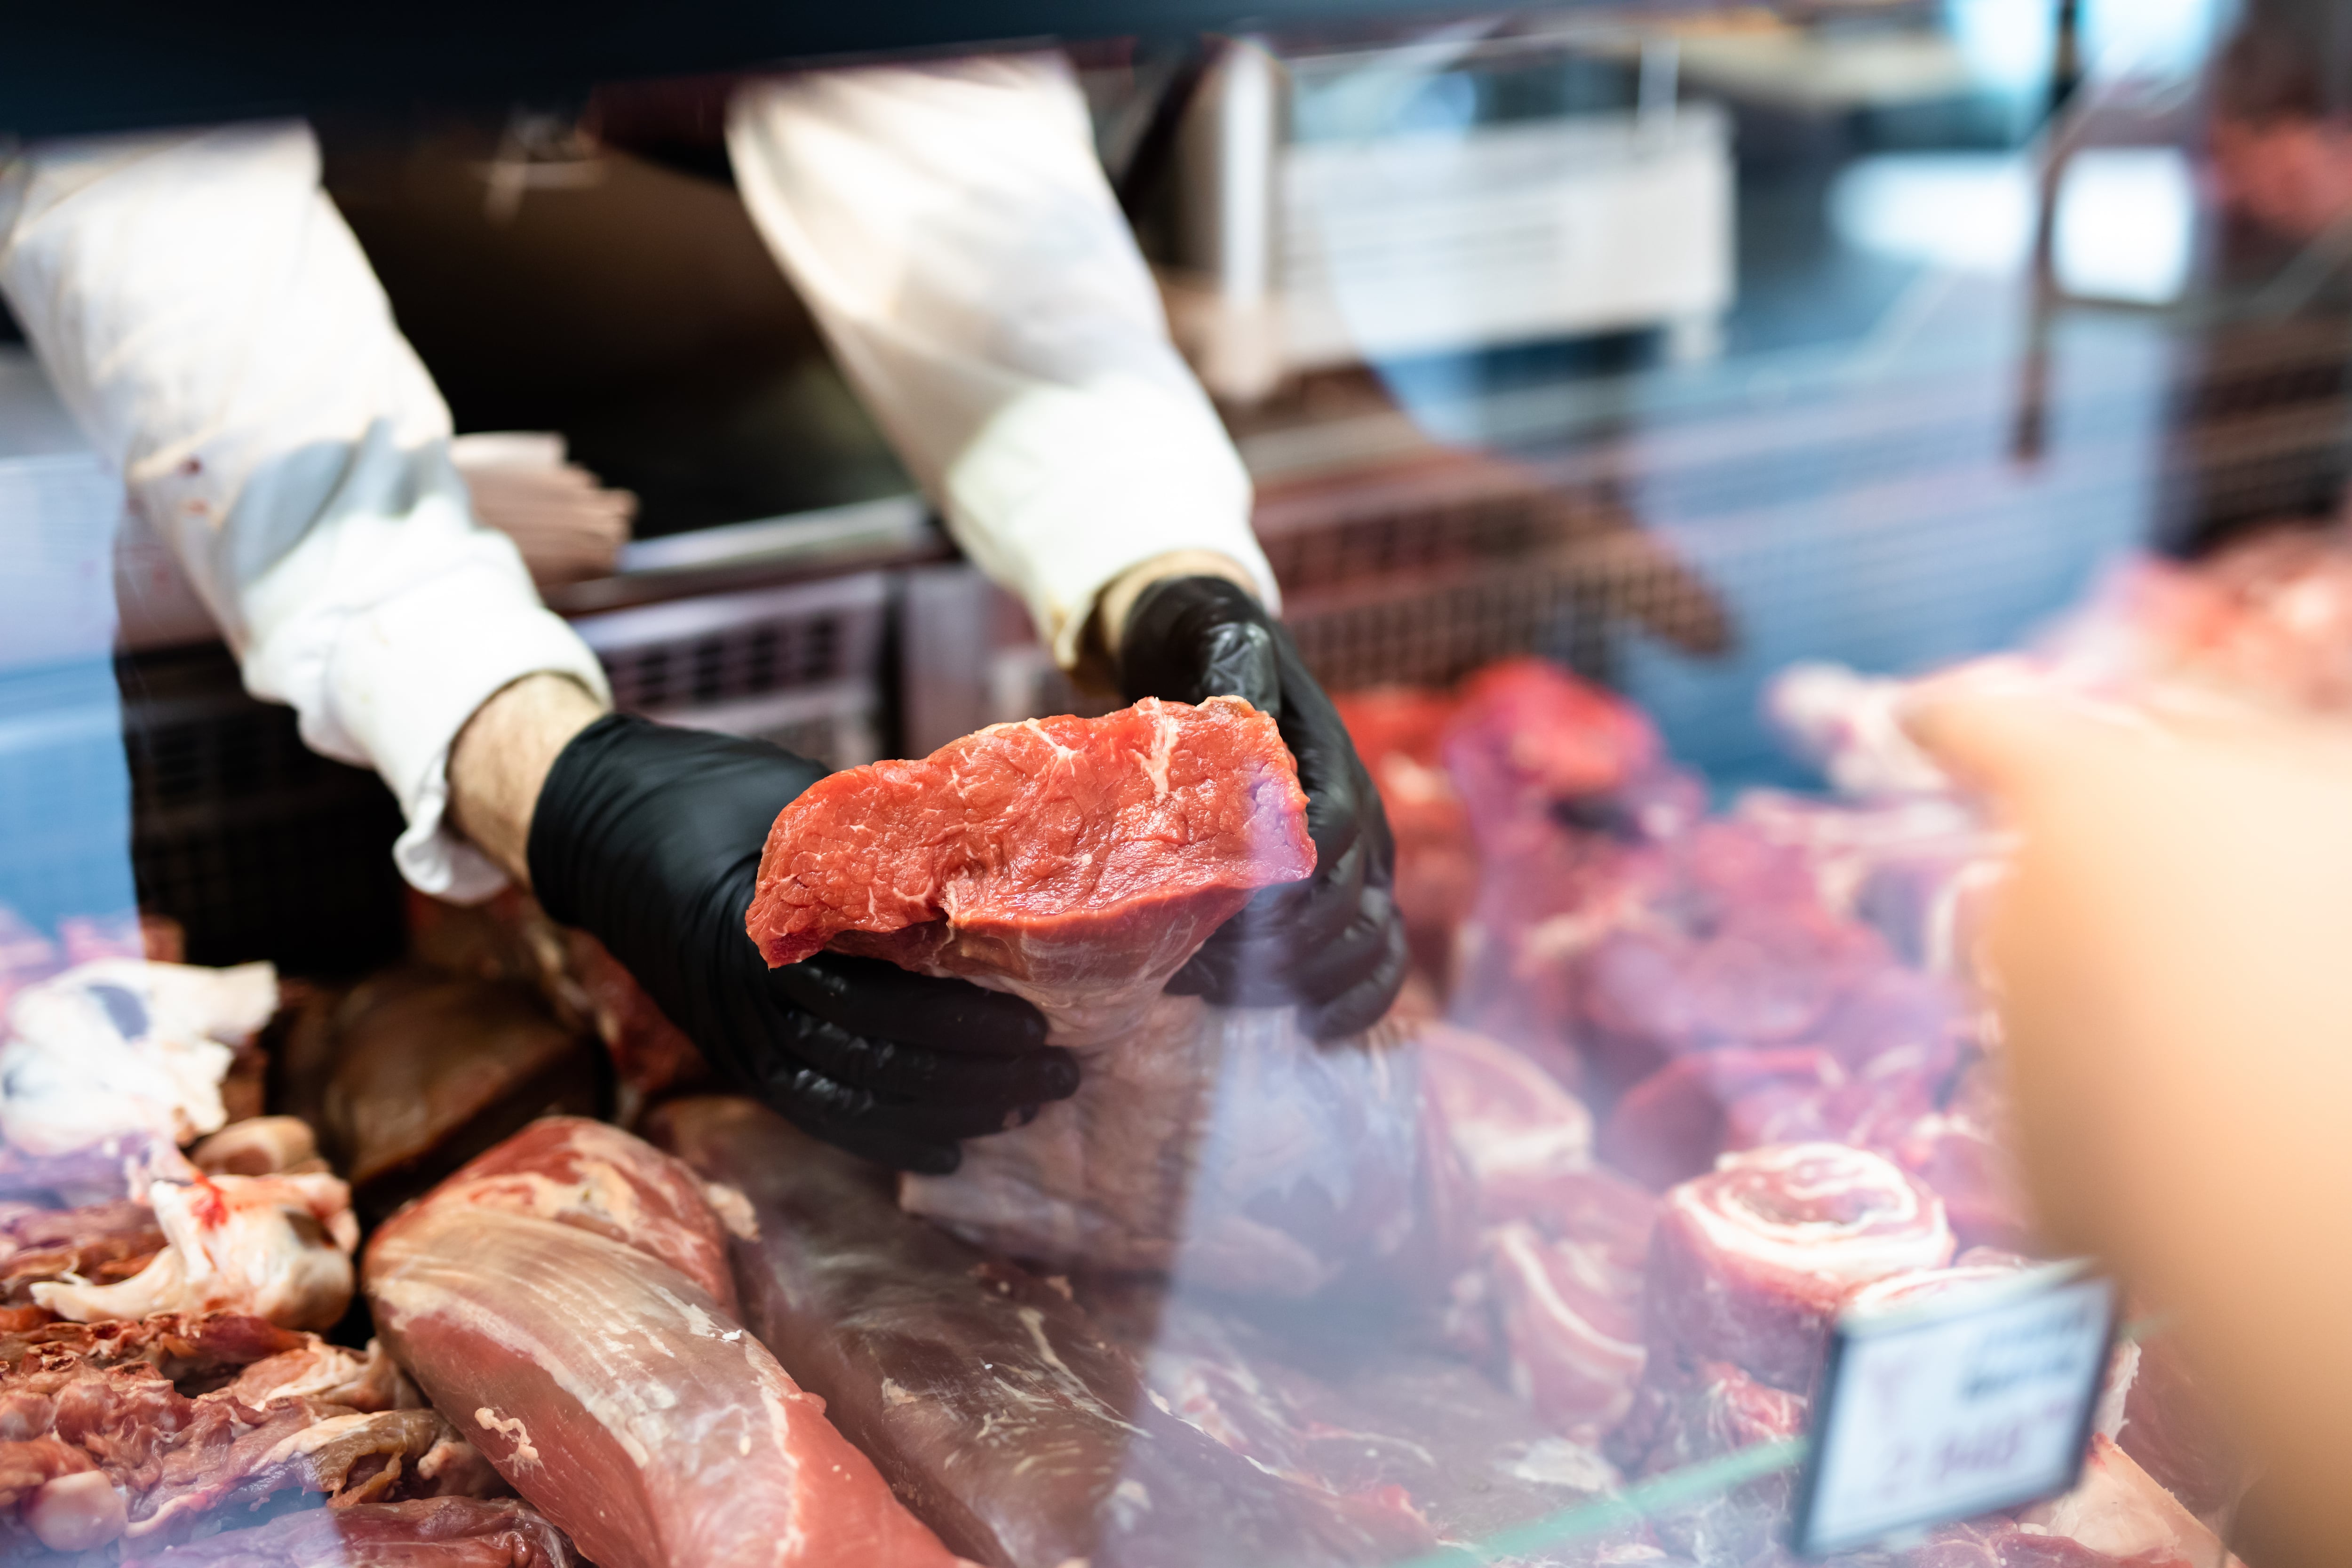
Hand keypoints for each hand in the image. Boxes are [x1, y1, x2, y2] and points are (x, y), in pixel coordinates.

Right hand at [525, 715, 1073, 1172]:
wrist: (598, 823)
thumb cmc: (712, 794)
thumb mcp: (798, 800)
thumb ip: (878, 839)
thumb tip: (996, 843)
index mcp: (771, 933)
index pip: (880, 999)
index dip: (962, 1022)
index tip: (1038, 1022)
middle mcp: (750, 1000)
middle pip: (880, 1062)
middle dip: (979, 1078)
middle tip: (1060, 1073)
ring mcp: (738, 1038)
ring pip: (855, 1100)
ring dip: (948, 1113)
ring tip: (1027, 1106)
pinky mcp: (736, 1057)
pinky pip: (817, 1114)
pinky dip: (886, 1138)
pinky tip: (949, 1145)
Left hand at [1116, 575, 1408, 1036]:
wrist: (1224, 656)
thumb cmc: (1214, 656)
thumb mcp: (1220, 648)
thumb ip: (1235, 678)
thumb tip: (1241, 707)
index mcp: (1332, 767)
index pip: (1332, 838)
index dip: (1284, 887)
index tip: (1220, 915)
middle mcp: (1360, 819)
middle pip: (1347, 905)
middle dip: (1279, 951)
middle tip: (1196, 970)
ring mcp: (1360, 863)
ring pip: (1368, 942)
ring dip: (1306, 983)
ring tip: (1224, 995)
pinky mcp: (1346, 896)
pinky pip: (1378, 959)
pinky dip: (1358, 1003)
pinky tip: (1318, 1033)